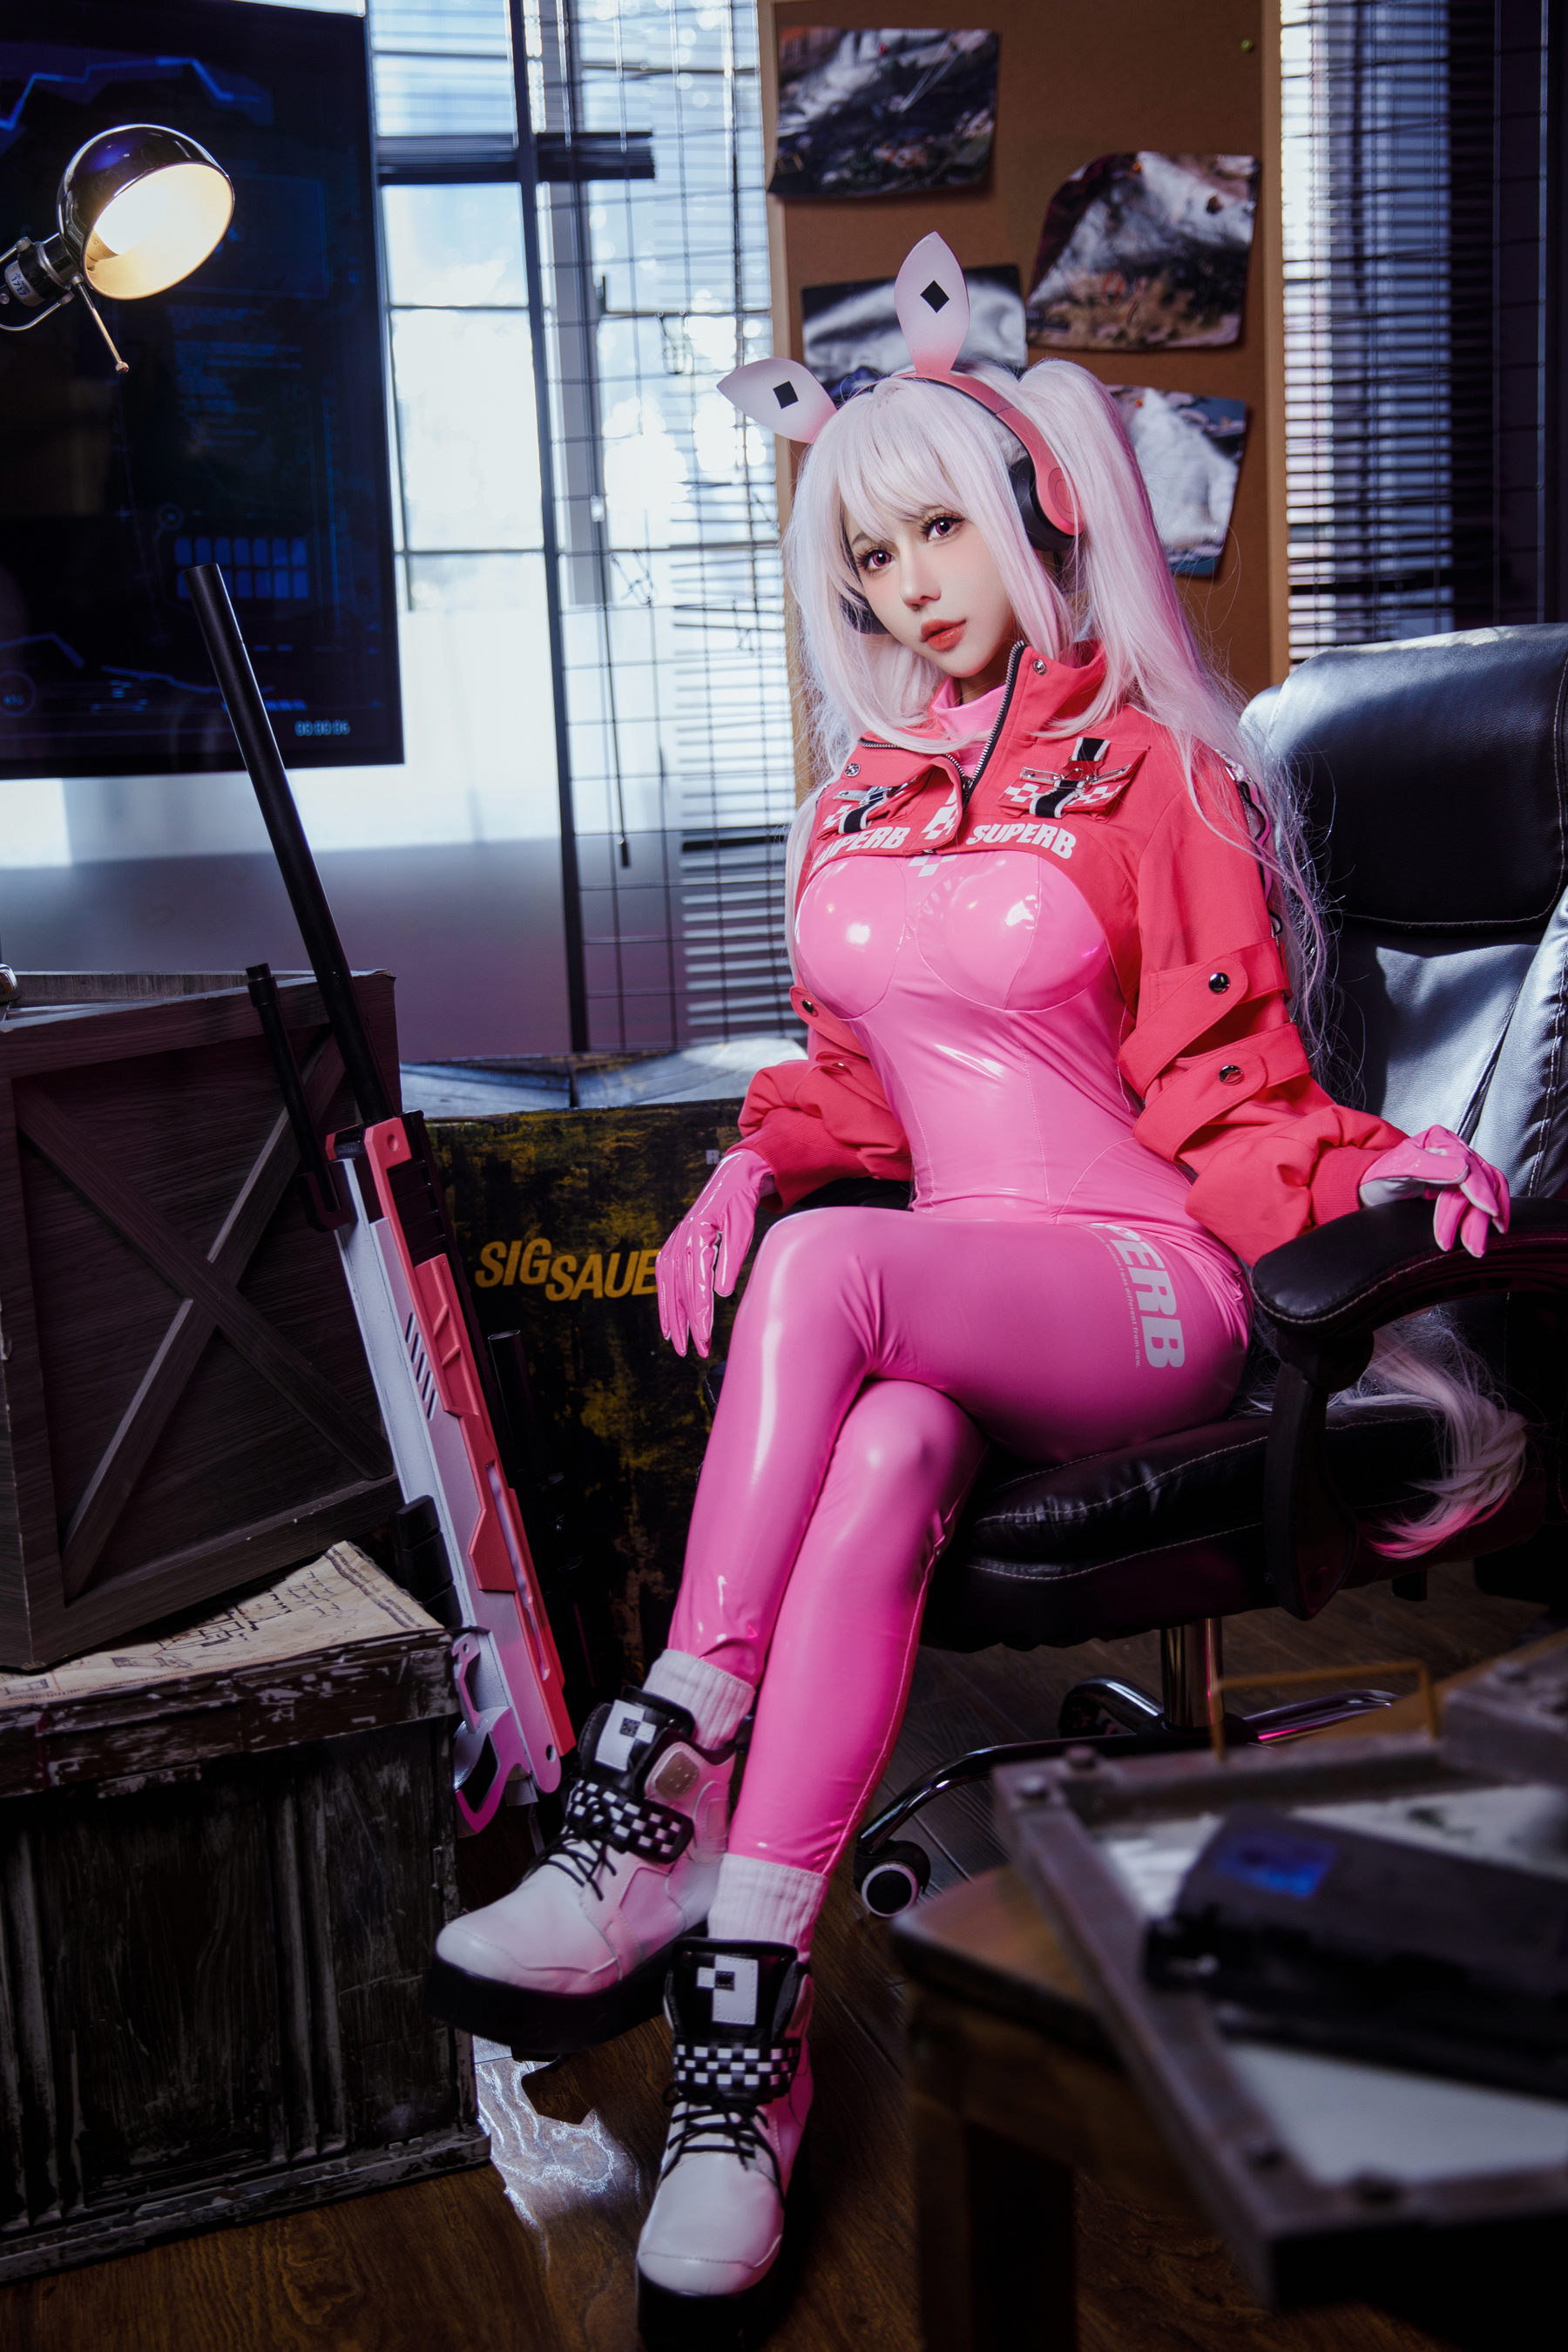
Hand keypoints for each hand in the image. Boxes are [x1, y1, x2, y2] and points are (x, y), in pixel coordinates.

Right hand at [656, 1149, 776, 1357]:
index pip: (696, 1282)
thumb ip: (731, 1260)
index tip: (705, 1335)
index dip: (700, 1312)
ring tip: (678, 1345)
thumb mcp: (742, 1228)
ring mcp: (674, 1243)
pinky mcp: (673, 1247)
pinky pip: (664, 1279)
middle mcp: (680, 1240)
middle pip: (680, 1289)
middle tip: (695, 1351)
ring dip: (672, 1318)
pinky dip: (665, 1302)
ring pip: (668, 1287)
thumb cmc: (740, 1204)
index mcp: (697, 1234)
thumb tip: (721, 1294)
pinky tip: (668, 1323)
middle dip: (687, 1323)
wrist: (730, 1179)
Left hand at [1358, 1125, 1509, 1257]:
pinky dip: (1494, 1209)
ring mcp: (1461, 1165)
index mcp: (1440, 1140)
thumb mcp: (1398, 1169)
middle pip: (1480, 1181)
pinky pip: (1487, 1194)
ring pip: (1488, 1190)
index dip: (1479, 1191)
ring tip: (1477, 1245)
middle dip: (1477, 1217)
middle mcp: (1455, 1150)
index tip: (1487, 1211)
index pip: (1468, 1166)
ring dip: (1485, 1220)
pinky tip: (1495, 1226)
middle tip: (1472, 1245)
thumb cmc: (1380, 1177)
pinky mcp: (1463, 1182)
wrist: (1372, 1188)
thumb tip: (1464, 1171)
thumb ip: (1431, 1167)